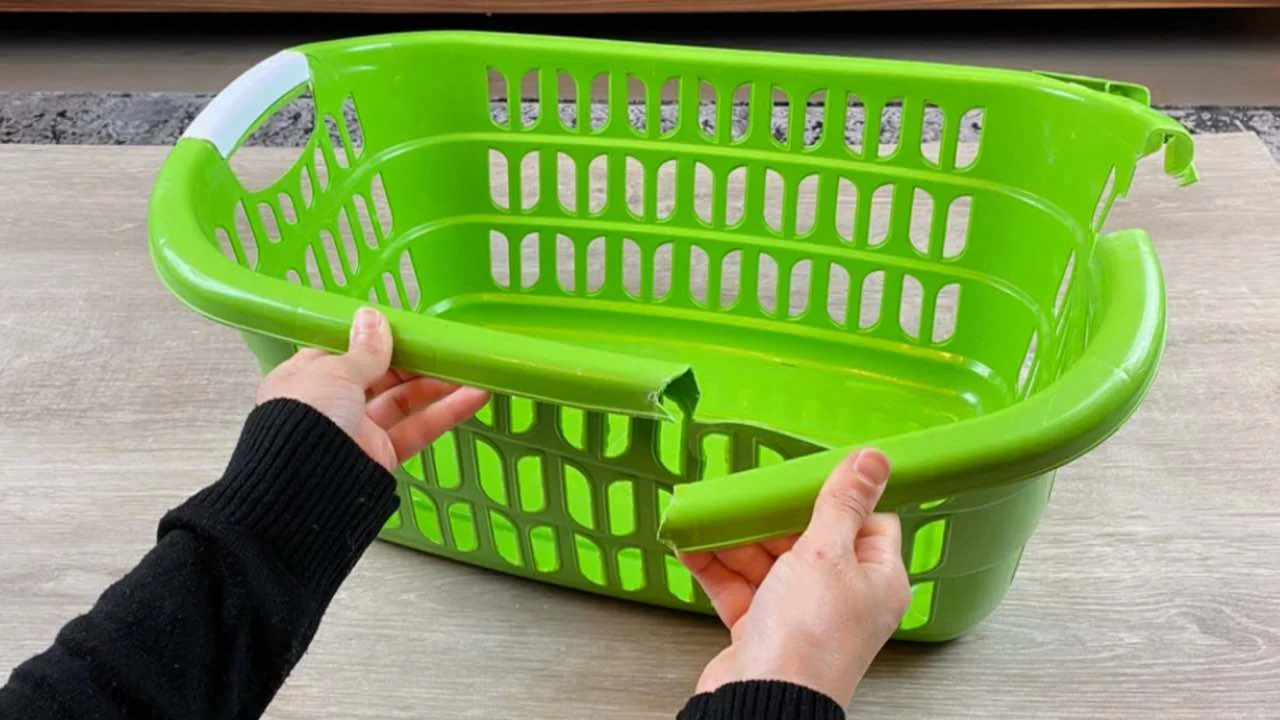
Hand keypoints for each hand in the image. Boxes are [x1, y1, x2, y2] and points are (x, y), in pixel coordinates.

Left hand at [255, 307, 489, 470]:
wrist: (301, 486)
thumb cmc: (306, 417)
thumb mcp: (334, 372)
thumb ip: (364, 350)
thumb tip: (372, 317)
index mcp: (307, 379)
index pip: (343, 352)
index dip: (373, 340)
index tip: (405, 329)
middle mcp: (331, 404)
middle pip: (379, 376)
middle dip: (413, 361)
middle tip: (445, 346)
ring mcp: (357, 431)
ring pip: (403, 402)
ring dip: (437, 384)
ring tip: (470, 367)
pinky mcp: (382, 456)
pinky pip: (416, 429)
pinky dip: (445, 413)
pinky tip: (474, 396)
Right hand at [679, 450, 910, 706]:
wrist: (761, 703)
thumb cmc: (808, 639)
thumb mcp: (828, 553)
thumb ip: (843, 503)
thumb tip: (875, 460)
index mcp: (876, 578)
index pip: (868, 521)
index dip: (840, 494)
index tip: (809, 472)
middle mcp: (842, 597)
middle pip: (809, 537)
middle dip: (771, 514)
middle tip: (748, 491)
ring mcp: (800, 614)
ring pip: (768, 560)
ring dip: (736, 537)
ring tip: (711, 514)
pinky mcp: (761, 629)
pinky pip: (738, 587)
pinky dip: (715, 565)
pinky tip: (693, 544)